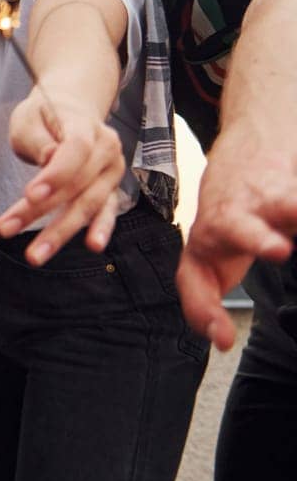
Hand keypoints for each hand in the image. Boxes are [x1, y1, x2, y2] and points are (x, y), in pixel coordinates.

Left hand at [0, 87, 124, 263]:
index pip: (75, 150)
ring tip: (36, 254)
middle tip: (6, 229)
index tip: (29, 195)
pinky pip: (106, 211)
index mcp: (85, 125)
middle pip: (76, 184)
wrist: (72, 108)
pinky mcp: (110, 190)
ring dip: (61, 231)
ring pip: (88, 204)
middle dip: (41, 212)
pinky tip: (93, 245)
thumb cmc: (44, 116)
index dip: (56, 175)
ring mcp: (112, 171)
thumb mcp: (28, 119)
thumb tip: (49, 159)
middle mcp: (107, 149)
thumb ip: (38, 141)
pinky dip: (100, 228)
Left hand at [177, 130, 296, 349]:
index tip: (224, 340)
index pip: (193, 278)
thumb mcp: (215, 247)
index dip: (203, 310)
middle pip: (235, 227)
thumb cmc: (233, 209)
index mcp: (206, 241)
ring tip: (287, 241)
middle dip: (255, 237)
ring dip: (290, 215)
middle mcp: (229, 217)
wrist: (251, 140)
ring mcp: (261, 199)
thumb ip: (212, 288)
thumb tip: (219, 338)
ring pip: (281, 205)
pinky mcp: (284, 186)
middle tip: (278, 249)